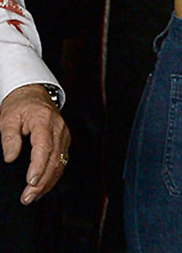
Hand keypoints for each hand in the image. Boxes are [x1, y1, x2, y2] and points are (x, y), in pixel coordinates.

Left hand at [0, 84, 68, 204]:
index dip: (38, 167)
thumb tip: (10, 157)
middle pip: (54, 159)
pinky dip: (53, 176)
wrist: (33, 94)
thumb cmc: (20, 105)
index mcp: (44, 121)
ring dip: (48, 182)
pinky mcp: (64, 141)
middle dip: (42, 182)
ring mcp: (64, 135)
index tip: (29, 182)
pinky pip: (61, 161)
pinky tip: (42, 186)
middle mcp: (58, 129)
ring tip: (33, 197)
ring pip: (60, 163)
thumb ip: (9, 138)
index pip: (44, 147)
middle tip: (27, 197)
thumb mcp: (7, 118)